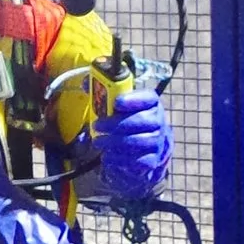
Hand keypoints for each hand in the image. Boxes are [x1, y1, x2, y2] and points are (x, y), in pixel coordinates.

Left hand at [95, 86, 171, 206]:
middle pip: (142, 121)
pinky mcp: (152, 160)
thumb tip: (85, 83)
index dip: (133, 99)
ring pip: (139, 141)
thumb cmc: (126, 121)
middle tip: (97, 126)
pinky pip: (137, 161)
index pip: (148, 98)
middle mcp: (157, 122)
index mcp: (151, 104)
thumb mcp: (117, 105)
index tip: (116, 102)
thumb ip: (103, 92)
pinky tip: (107, 155)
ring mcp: (157, 142)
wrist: (142, 148)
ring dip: (114, 142)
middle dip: (116, 124)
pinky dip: (119, 159)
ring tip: (98, 142)